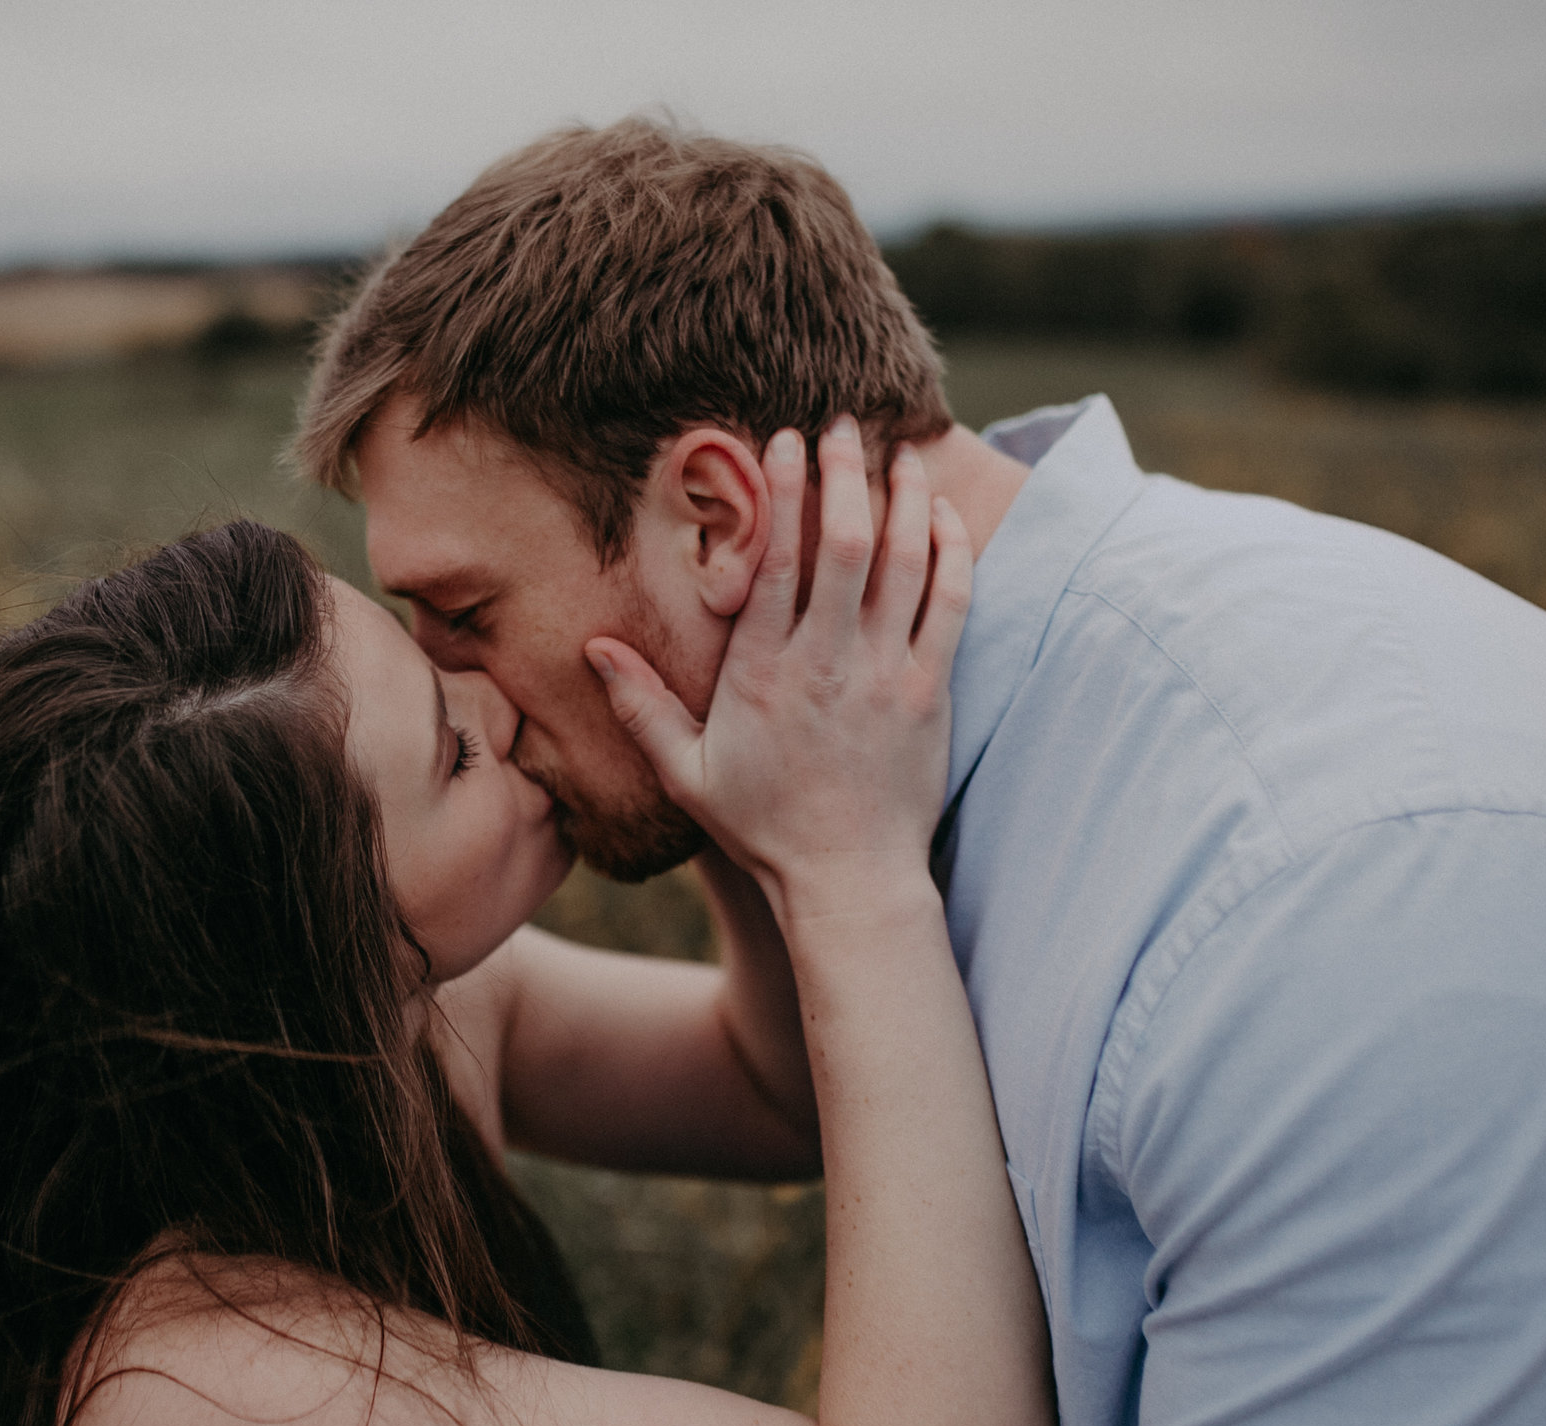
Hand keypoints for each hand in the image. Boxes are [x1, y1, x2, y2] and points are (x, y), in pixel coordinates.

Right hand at [586, 416, 973, 925]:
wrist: (850, 881)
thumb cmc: (765, 828)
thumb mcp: (688, 772)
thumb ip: (642, 707)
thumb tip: (593, 649)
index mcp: (763, 672)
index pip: (776, 560)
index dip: (781, 491)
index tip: (781, 441)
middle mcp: (828, 662)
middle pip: (845, 542)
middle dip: (844, 472)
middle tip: (842, 424)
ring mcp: (887, 673)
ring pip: (906, 562)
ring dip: (904, 498)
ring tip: (900, 453)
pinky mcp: (933, 690)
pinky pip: (952, 602)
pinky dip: (951, 552)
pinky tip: (943, 517)